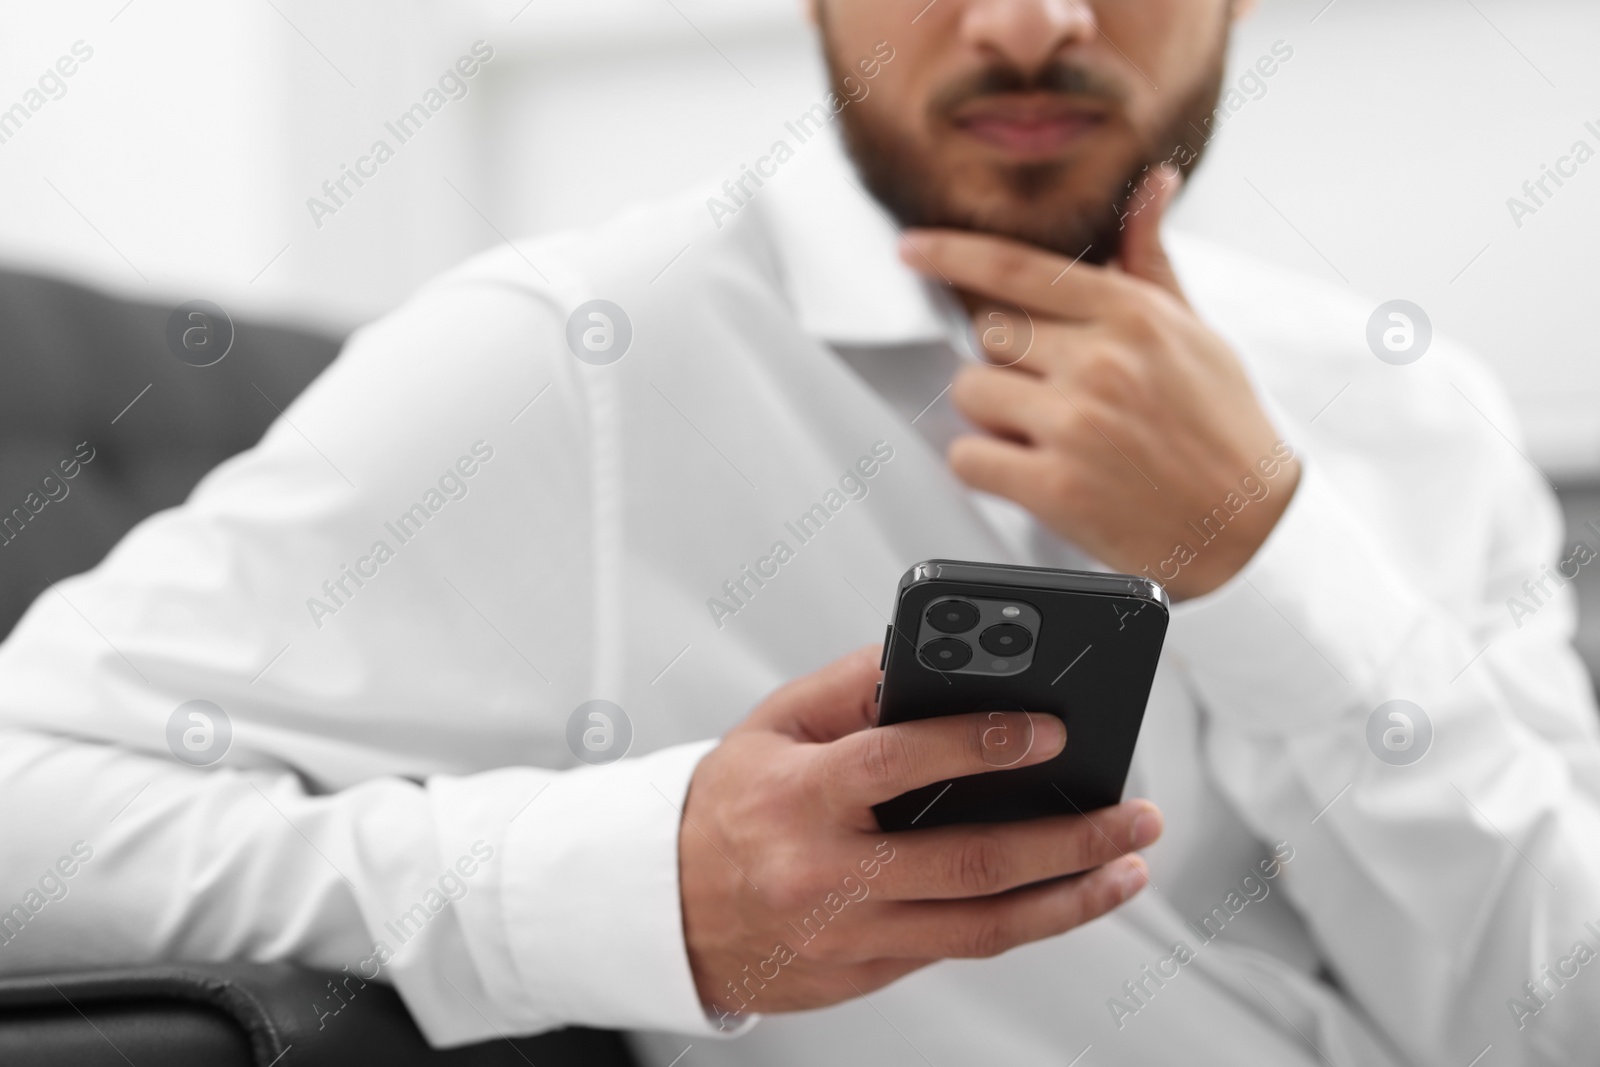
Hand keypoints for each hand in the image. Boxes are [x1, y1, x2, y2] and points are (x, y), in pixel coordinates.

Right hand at [679, 645, 1159, 1026]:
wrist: (667, 908)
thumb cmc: (730, 804)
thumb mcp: (772, 726)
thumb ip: (850, 686)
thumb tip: (928, 656)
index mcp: (798, 797)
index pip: (899, 763)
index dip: (981, 744)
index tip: (1052, 729)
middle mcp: (824, 873)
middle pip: (968, 863)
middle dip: (1067, 839)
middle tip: (1131, 813)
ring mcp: (847, 935)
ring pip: (980, 926)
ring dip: (1068, 899)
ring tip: (1128, 867)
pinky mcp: (863, 974)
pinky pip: (956, 947)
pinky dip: (1021, 922)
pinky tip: (1066, 896)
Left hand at [900, 166, 1299, 599]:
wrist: (1248, 529)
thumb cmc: (1224, 432)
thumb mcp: (1197, 334)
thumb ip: (1151, 262)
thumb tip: (1152, 186)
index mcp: (1132, 315)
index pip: (1017, 268)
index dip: (953, 253)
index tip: (913, 248)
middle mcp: (1100, 361)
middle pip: (988, 333)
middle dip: (1005, 361)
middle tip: (1047, 390)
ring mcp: (1074, 423)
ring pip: (971, 390)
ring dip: (992, 413)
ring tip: (1044, 433)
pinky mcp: (1055, 486)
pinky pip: (968, 456)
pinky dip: (984, 465)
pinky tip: (1026, 469)